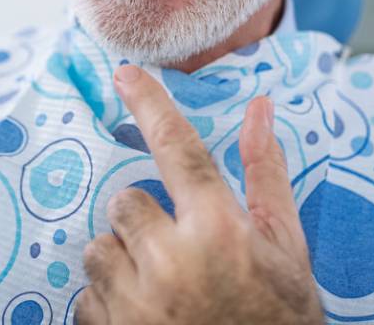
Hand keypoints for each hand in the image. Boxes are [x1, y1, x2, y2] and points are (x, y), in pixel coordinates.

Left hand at [76, 66, 322, 324]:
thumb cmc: (280, 321)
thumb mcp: (286, 251)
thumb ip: (266, 175)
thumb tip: (260, 108)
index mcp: (219, 231)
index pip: (179, 148)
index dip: (151, 103)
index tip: (126, 74)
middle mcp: (173, 260)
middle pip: (124, 203)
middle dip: (144, 223)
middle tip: (178, 254)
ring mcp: (137, 301)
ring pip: (98, 249)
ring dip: (123, 264)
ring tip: (164, 293)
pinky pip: (86, 297)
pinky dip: (109, 305)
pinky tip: (148, 321)